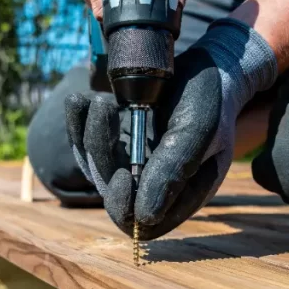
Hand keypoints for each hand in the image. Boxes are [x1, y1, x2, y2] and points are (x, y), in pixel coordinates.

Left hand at [66, 19, 277, 239]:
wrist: (210, 65)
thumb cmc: (210, 98)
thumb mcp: (197, 131)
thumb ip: (173, 171)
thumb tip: (144, 217)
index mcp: (183, 193)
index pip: (143, 224)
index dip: (125, 208)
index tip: (122, 176)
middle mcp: (155, 183)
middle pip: (111, 193)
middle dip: (100, 156)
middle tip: (106, 110)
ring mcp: (134, 163)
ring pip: (94, 167)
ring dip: (89, 136)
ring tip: (102, 101)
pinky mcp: (118, 141)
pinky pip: (86, 143)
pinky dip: (78, 123)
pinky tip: (80, 100)